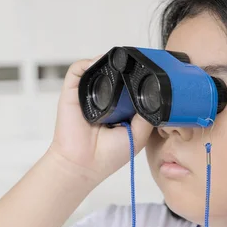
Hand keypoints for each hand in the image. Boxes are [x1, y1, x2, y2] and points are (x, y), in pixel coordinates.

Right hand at [47, 56, 152, 184]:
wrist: (84, 164)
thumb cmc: (108, 155)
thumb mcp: (138, 135)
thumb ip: (147, 115)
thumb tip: (153, 96)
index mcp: (120, 108)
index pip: (129, 85)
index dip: (137, 78)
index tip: (147, 71)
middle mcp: (104, 99)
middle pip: (114, 73)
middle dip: (123, 67)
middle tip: (133, 64)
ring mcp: (87, 94)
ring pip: (97, 68)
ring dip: (107, 62)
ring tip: (117, 62)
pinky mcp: (72, 92)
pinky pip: (77, 70)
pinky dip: (87, 63)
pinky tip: (97, 65)